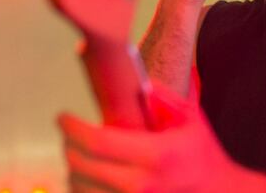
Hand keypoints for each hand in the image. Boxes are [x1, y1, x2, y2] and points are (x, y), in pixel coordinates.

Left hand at [59, 85, 242, 192]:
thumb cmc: (203, 157)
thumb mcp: (191, 120)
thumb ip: (164, 98)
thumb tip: (138, 83)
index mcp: (157, 155)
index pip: (99, 142)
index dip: (73, 129)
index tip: (62, 117)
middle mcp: (141, 185)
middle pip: (82, 167)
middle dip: (69, 147)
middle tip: (68, 134)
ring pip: (80, 189)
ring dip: (73, 171)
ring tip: (78, 155)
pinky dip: (82, 190)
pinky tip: (87, 179)